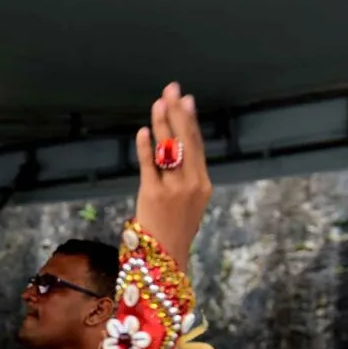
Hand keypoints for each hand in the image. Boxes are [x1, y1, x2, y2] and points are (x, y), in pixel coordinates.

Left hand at [133, 82, 211, 272]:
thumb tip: (179, 148)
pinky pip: (149, 167)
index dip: (190, 120)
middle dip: (177, 112)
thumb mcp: (190, 201)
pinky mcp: (153, 195)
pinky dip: (146, 148)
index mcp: (203, 183)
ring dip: (163, 124)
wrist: (166, 259)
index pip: (197, 144)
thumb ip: (187, 175)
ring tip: (158, 103)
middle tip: (171, 90)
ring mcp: (173, 189)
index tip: (186, 99)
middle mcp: (192, 183)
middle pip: (185, 141)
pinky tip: (144, 131)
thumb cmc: (175, 229)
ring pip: (168, 150)